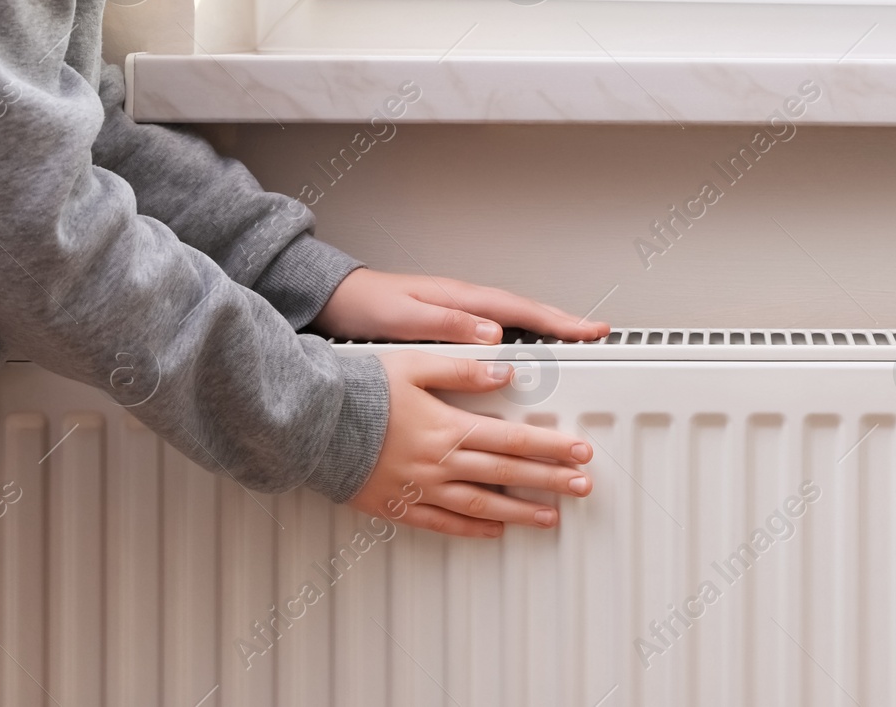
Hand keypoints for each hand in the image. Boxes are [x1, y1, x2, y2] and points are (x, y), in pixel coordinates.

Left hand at [314, 268, 609, 344]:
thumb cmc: (366, 307)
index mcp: (462, 301)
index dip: (559, 323)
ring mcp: (463, 316)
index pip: (522, 311)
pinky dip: (522, 341)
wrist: (337, 300)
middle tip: (599, 335)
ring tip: (577, 347)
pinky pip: (499, 334)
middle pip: (529, 316)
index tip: (591, 330)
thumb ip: (448, 325)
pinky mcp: (453, 328)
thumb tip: (491, 334)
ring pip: (516, 325)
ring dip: (548, 333)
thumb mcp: (404, 317)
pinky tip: (527, 356)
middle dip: (566, 325)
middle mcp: (468, 305)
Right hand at [348, 349, 593, 536]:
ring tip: (550, 517)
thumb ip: (463, 368)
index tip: (580, 452)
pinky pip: (443, 524)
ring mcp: (420, 489)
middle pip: (507, 474)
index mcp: (448, 428)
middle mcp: (439, 464)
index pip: (513, 439)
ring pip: (482, 506)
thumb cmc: (359, 391)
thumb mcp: (414, 365)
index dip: (552, 446)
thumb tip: (504, 371)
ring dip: (521, 512)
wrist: (313, 424)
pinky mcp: (399, 506)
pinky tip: (494, 531)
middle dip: (550, 480)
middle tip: (582, 486)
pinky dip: (473, 530)